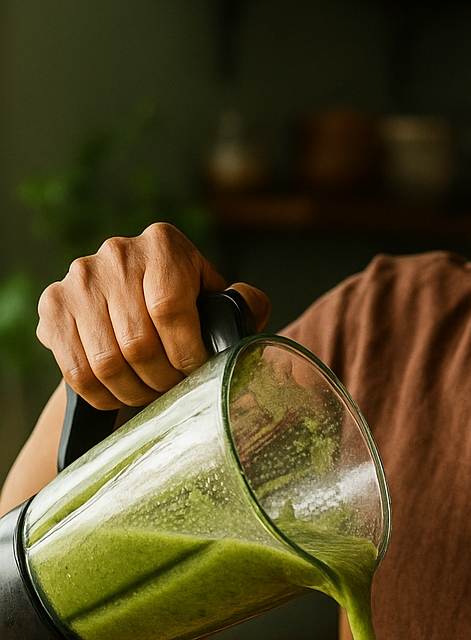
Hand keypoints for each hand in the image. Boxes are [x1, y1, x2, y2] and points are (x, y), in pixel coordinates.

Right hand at [36, 223, 270, 408]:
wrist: (125, 295)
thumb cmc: (181, 300)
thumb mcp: (214, 296)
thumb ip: (242, 304)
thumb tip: (248, 309)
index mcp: (163, 245)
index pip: (170, 310)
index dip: (186, 353)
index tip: (197, 371)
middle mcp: (117, 254)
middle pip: (137, 342)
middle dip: (163, 379)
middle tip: (175, 389)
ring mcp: (79, 279)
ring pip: (106, 362)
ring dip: (134, 391)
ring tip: (151, 394)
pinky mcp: (52, 306)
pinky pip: (76, 370)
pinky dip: (102, 395)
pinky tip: (120, 393)